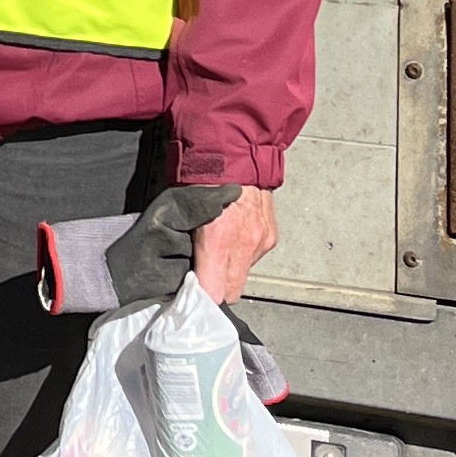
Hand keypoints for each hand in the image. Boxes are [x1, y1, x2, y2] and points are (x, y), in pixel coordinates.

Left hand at [190, 185, 279, 304]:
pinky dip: (242, 254)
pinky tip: (234, 237)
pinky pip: (253, 259)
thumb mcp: (183, 217)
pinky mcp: (271, 238)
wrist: (235, 156)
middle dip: (217, 290)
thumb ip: (189, 251)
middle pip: (231, 293)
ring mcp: (261, 242)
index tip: (192, 299)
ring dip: (230, 270)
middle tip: (202, 279)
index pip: (213, 293)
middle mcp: (244, 245)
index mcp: (218, 241)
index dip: (202, 299)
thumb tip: (189, 277)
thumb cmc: (201, 183)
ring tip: (218, 249)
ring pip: (242, 276)